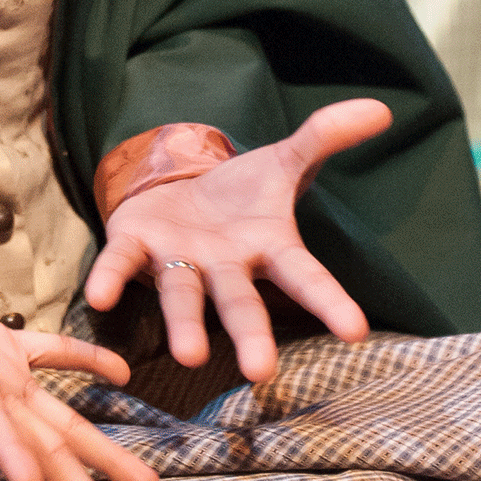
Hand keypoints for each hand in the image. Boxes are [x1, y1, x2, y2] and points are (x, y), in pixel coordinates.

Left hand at [82, 99, 391, 383]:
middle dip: (250, 335)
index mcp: (267, 248)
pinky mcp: (136, 246)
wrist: (180, 191)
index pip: (305, 276)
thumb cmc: (241, 193)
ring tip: (191, 355)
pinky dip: (111, 279)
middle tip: (260, 372)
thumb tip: (382, 109)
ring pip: (183, 295)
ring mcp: (179, 261)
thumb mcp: (284, 160)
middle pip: (240, 302)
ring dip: (186, 324)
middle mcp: (224, 266)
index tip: (356, 331)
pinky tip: (99, 298)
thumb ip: (325, 137)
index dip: (329, 302)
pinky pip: (122, 263)